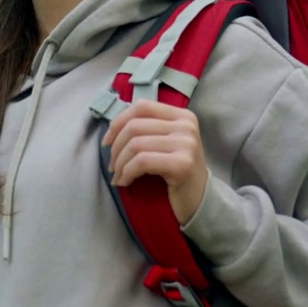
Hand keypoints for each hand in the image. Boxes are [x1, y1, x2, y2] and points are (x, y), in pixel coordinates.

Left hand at [102, 100, 209, 224]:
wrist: (200, 200)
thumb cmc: (177, 172)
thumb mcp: (166, 142)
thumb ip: (147, 128)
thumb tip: (113, 126)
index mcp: (182, 115)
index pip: (141, 106)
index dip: (118, 122)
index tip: (107, 141)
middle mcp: (186, 126)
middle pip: (135, 126)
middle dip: (116, 148)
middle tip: (113, 166)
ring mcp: (186, 144)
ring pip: (135, 145)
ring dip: (120, 163)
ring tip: (118, 176)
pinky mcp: (182, 164)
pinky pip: (142, 162)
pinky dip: (127, 172)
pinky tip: (125, 182)